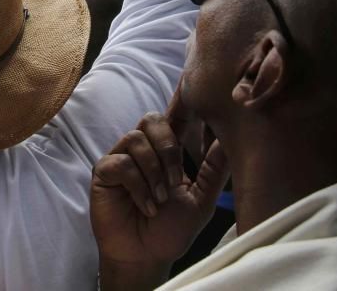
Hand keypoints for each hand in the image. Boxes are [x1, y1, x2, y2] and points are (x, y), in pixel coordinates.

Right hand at [90, 96, 228, 288]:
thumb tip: (231, 139)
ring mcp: (122, 157)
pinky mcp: (105, 171)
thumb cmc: (171, 228)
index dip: (180, 98)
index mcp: (167, 151)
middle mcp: (143, 149)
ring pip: (136, 139)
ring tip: (160, 199)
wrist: (145, 255)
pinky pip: (121, 162)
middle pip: (152, 119)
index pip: (174, 117)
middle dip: (169, 149)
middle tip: (176, 181)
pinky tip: (146, 205)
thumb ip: (214, 168)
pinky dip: (138, 186)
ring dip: (154, 171)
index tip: (190, 81)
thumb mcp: (201, 199)